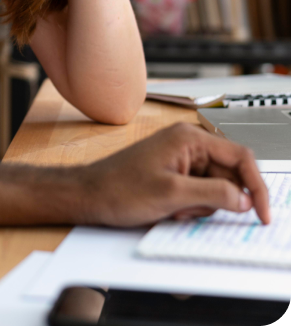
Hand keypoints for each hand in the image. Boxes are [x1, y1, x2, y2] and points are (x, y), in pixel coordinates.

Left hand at [80, 123, 269, 227]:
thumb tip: (244, 198)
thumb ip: (213, 194)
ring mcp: (180, 157)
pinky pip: (198, 191)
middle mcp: (187, 142)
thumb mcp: (172, 195)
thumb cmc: (119, 188)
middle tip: (191, 211)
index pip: (240, 157)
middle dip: (216, 199)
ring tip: (173, 209)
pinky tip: (169, 209)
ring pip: (214, 187)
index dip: (256, 186)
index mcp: (189, 138)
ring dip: (200, 205)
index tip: (262, 212)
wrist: (89, 194)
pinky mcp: (174, 171)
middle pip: (228, 174)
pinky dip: (190, 206)